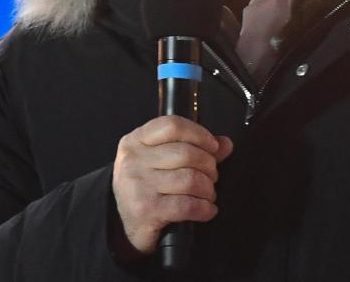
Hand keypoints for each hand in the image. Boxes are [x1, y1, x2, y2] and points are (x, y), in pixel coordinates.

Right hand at [113, 115, 233, 253]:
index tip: (212, 147)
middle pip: (186, 153)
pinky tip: (206, 210)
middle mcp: (133, 160)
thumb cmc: (146, 187)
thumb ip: (193, 148)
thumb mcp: (161, 161)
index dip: (199, 134)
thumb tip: (225, 143)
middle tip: (211, 176)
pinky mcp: (146, 210)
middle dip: (209, 166)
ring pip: (190, 179)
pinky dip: (204, 209)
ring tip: (207, 194)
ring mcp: (138, 185)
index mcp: (135, 141)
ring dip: (208, 189)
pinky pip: (187, 205)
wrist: (124, 225)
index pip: (172, 125)